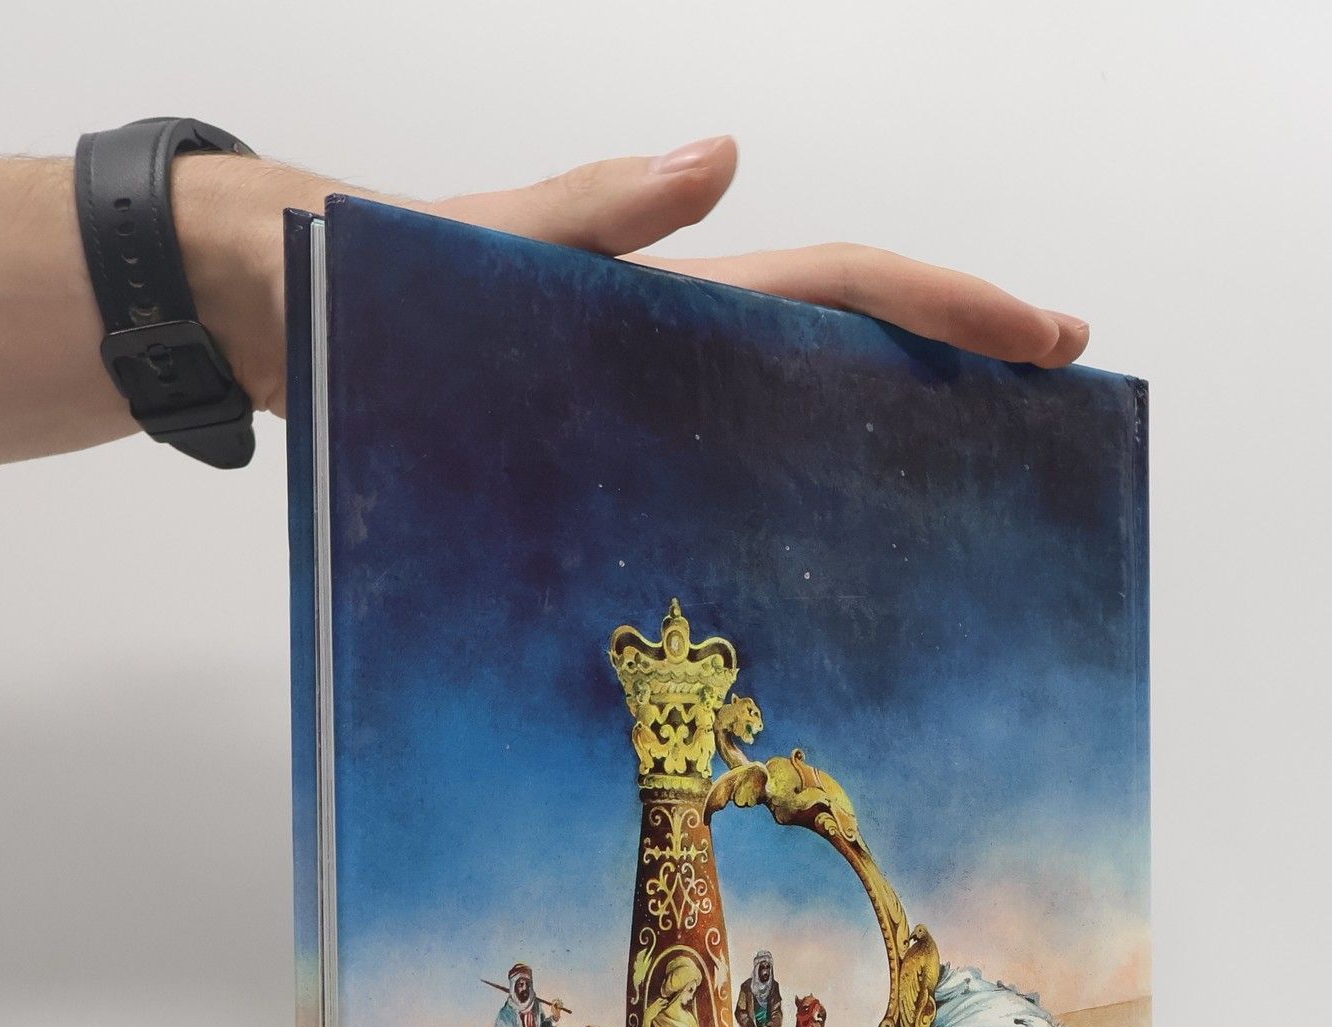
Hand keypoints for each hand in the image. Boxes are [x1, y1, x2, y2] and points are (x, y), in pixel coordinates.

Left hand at [179, 136, 1088, 417]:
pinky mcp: (600, 453)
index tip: (1050, 335)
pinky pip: (713, 476)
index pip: (844, 285)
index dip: (952, 306)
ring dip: (888, 435)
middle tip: (1053, 400)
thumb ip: (596, 209)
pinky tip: (810, 563)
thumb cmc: (372, 271)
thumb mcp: (485, 241)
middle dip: (957, 362)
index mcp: (676, 291)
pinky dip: (781, 501)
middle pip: (847, 346)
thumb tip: (719, 158)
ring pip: (793, 413)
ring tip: (975, 486)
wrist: (279, 313)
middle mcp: (677, 350)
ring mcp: (644, 404)